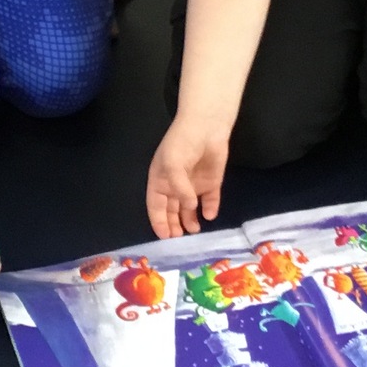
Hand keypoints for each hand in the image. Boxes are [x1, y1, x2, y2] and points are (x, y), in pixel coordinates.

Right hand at [146, 117, 227, 237]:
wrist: (207, 127)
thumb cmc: (182, 143)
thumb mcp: (173, 164)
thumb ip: (179, 187)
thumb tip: (189, 207)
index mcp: (160, 181)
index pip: (155, 206)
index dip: (158, 221)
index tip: (164, 237)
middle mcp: (175, 186)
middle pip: (172, 211)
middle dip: (174, 225)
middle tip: (179, 239)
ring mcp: (193, 186)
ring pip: (190, 210)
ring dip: (190, 221)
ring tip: (194, 231)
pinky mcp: (211, 184)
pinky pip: (210, 201)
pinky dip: (210, 209)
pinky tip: (209, 214)